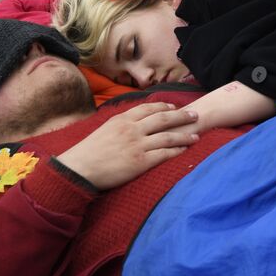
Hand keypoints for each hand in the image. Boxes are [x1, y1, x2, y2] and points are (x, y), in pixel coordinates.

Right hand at [54, 103, 199, 190]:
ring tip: (196, 135)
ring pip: (168, 137)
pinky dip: (177, 151)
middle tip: (195, 116)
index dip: (164, 106)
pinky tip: (185, 150)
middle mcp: (132, 129)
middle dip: (183, 117)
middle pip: (164, 119)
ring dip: (185, 135)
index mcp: (123, 119)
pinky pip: (164, 154)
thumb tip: (133, 121)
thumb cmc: (88, 152)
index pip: (148, 108)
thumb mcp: (104, 129)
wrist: (79, 168)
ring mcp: (138, 145)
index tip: (175, 108)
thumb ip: (121, 124)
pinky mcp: (140, 161)